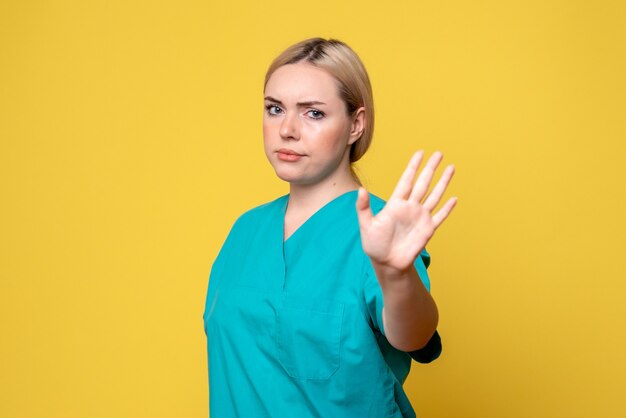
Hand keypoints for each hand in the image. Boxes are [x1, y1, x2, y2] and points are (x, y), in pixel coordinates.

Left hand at [356, 150, 456, 273]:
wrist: (386, 263)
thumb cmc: (374, 244)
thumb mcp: (366, 225)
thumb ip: (363, 207)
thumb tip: (360, 189)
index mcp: (395, 203)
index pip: (407, 180)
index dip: (413, 166)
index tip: (420, 153)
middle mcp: (410, 207)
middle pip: (423, 183)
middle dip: (431, 168)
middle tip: (439, 153)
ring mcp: (420, 217)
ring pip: (434, 195)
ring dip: (443, 182)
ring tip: (451, 168)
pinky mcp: (427, 229)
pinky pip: (440, 216)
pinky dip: (447, 208)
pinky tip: (454, 199)